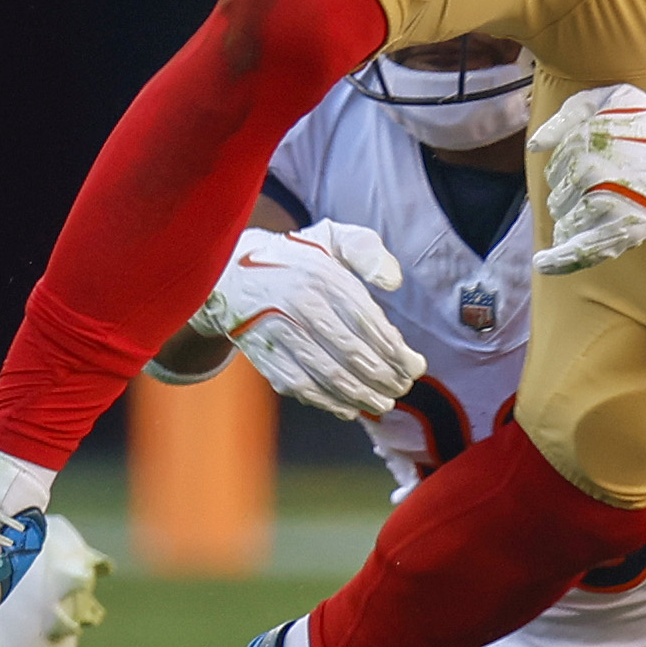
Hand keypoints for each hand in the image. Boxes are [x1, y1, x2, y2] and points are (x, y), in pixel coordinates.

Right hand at [192, 219, 426, 419]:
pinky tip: (348, 408)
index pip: (368, 321)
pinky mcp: (262, 353)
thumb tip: (394, 282)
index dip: (396, 350)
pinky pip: (298, 384)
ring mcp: (278, 331)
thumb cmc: (297, 259)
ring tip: (383, 403)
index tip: (416, 367)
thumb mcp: (332, 238)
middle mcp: (300, 304)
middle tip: (403, 388)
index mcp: (322, 276)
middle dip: (384, 377)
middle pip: (351, 352)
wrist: (229, 272)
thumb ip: (367, 251)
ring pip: (326, 373)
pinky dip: (326, 402)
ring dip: (360, 395)